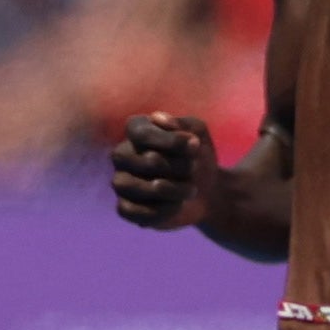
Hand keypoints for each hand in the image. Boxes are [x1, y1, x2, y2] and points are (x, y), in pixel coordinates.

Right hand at [111, 113, 213, 229]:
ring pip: (136, 188)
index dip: (170, 140)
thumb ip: (183, 123)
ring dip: (172, 190)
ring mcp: (121, 181)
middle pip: (148, 161)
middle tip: (193, 169)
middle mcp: (122, 154)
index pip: (140, 132)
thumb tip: (158, 118)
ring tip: (191, 190)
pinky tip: (177, 205)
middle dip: (179, 166)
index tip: (195, 145)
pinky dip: (159, 211)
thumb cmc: (198, 157)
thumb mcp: (198, 133)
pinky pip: (131, 211)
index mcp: (136, 130)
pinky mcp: (125, 207)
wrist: (208, 191)